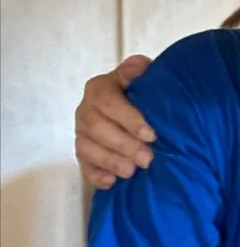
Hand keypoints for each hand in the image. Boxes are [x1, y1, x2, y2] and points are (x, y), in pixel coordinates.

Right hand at [74, 55, 155, 188]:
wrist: (135, 104)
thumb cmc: (140, 91)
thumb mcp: (142, 77)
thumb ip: (138, 71)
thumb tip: (140, 64)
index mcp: (99, 88)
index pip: (109, 103)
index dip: (129, 120)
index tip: (151, 134)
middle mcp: (85, 109)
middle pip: (98, 129)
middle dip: (124, 145)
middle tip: (147, 159)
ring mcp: (81, 132)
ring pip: (88, 148)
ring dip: (110, 161)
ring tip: (131, 172)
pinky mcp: (82, 152)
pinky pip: (83, 165)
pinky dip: (95, 175)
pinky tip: (111, 182)